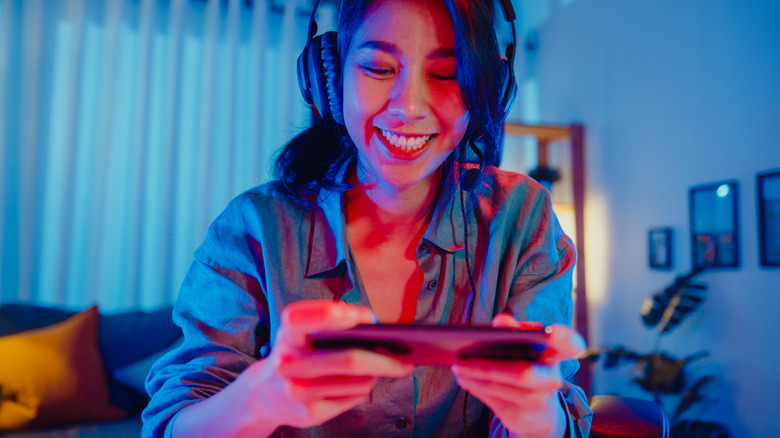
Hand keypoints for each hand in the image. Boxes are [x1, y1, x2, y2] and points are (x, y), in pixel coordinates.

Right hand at [240, 300, 413, 430]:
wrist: (264, 394)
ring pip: (356, 382)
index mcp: (287, 333)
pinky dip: (364, 388)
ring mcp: (297, 391)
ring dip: (378, 374)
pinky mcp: (308, 413)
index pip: (309, 318)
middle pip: (348, 359)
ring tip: (394, 366)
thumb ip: (331, 319)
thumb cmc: (296, 351)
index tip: (369, 318)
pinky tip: (369, 381)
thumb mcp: (302, 329)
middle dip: (385, 359)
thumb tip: (372, 322)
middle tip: (408, 357)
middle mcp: (287, 362)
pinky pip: (352, 398)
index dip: (338, 316)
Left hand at [451, 314, 583, 437]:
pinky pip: (491, 399)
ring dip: (473, 374)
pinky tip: (463, 377)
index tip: (551, 332)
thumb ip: (515, 330)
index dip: (565, 339)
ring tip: (457, 365)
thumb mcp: (527, 347)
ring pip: (498, 387)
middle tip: (462, 353)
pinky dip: (473, 385)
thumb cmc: (531, 367)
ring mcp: (537, 402)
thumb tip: (502, 322)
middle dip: (489, 364)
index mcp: (557, 356)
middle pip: (523, 373)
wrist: (541, 414)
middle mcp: (551, 380)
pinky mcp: (520, 417)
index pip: (571, 346)